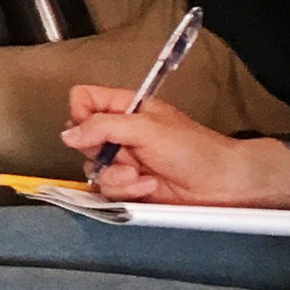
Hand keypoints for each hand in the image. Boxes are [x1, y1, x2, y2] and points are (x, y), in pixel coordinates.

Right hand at [59, 89, 289, 207]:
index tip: (94, 127)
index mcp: (124, 108)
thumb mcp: (147, 128)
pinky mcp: (129, 187)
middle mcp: (119, 133)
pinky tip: (148, 187)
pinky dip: (127, 190)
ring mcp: (123, 161)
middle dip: (99, 151)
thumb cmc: (192, 147)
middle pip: (81, 138)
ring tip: (141, 176)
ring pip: (92, 168)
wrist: (224, 184)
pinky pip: (108, 190)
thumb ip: (104, 127)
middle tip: (121, 154)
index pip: (83, 100)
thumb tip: (66, 136)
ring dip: (116, 176)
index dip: (81, 113)